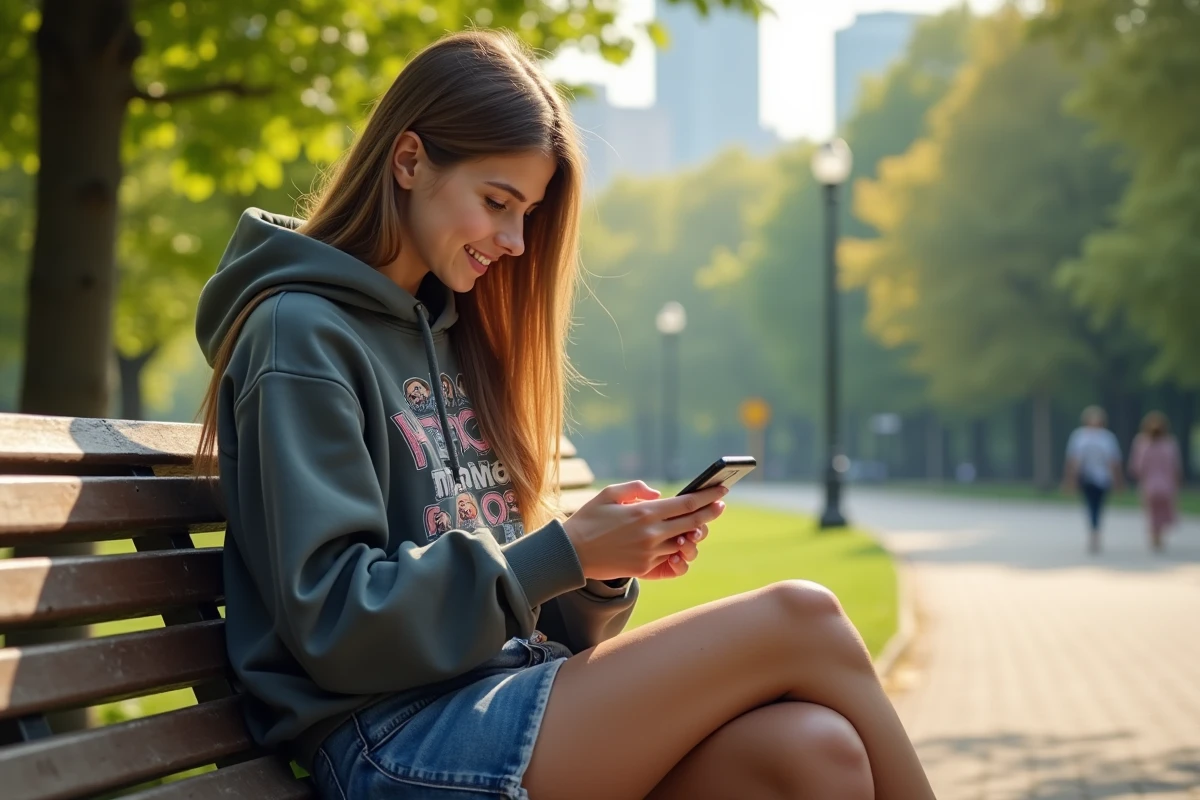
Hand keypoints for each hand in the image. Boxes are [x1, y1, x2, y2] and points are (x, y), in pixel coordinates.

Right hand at [562, 482, 725, 581]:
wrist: (572, 553)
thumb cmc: (589, 519)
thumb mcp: (609, 493)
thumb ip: (637, 489)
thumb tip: (658, 495)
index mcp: (645, 512)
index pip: (687, 504)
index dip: (707, 497)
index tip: (721, 490)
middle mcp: (652, 533)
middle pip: (693, 523)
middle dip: (710, 513)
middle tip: (720, 505)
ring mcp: (650, 553)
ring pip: (683, 542)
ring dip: (693, 534)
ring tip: (698, 525)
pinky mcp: (645, 569)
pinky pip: (669, 558)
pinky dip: (675, 550)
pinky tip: (678, 543)